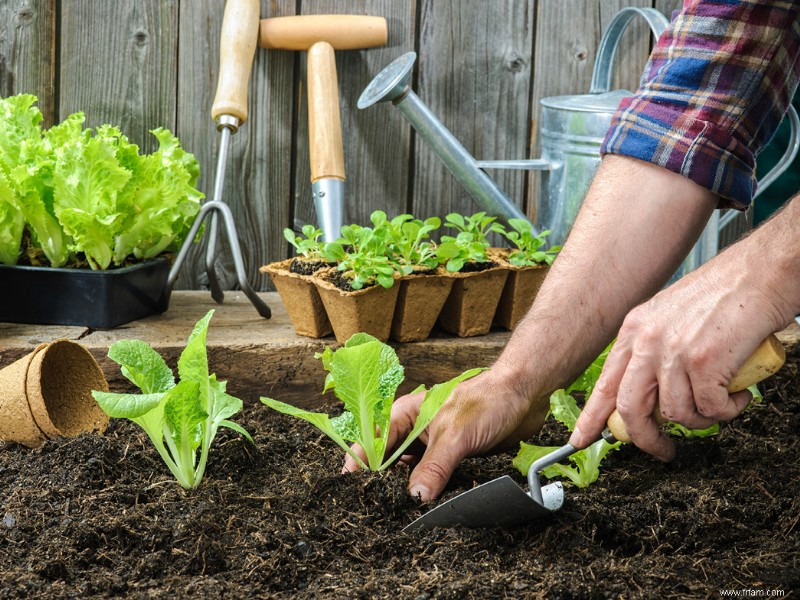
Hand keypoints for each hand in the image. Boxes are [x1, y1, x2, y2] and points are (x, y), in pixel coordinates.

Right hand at [343, 366, 548, 500]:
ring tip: (397, 513)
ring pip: (410, 472)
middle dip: (382, 482)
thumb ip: (434, 467)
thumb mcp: (455, 435)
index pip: (374, 442)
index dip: (360, 464)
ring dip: (406, 490)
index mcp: (406, 415)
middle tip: (376, 508)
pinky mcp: (451, 458)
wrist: (523, 396)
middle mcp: (415, 431)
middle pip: (389, 461)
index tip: (351, 487)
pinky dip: (428, 492)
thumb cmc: (487, 400)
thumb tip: (415, 497)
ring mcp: (433, 445)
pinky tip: (426, 507)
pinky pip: (433, 479)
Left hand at [569, 247, 788, 460]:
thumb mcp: (670, 318)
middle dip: (645, 438)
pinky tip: (738, 394)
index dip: (592, 417)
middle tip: (663, 451)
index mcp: (634, 330)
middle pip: (630, 408)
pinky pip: (710, 409)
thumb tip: (651, 396)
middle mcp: (647, 341)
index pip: (605, 383)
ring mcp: (674, 351)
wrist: (761, 272)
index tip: (581, 440)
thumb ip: (653, 352)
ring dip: (702, 420)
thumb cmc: (724, 295)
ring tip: (720, 404)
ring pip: (676, 414)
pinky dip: (727, 410)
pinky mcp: (704, 362)